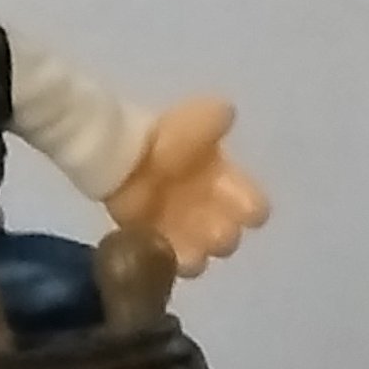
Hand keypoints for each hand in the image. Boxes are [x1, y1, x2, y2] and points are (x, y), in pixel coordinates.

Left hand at [106, 97, 269, 275]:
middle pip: (224, 234)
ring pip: (195, 252)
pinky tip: (160, 250)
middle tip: (215, 234)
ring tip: (188, 254)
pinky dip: (162, 256)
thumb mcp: (189, 123)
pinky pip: (162, 257)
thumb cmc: (161, 137)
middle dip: (221, 236)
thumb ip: (206, 121)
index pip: (250, 204)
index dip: (250, 209)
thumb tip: (226, 111)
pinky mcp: (152, 241)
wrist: (118, 151)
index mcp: (226, 184)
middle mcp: (208, 212)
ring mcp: (180, 230)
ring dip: (194, 254)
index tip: (248, 212)